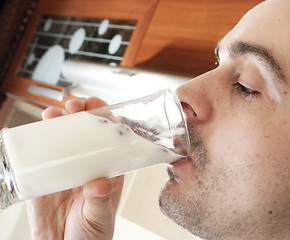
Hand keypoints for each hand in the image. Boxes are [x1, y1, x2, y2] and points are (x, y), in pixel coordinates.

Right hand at [26, 97, 123, 239]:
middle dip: (79, 113)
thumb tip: (100, 183)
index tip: (97, 106)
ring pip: (59, 138)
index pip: (108, 137)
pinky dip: (25, 144)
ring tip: (51, 115)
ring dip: (55, 122)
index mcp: (105, 169)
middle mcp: (84, 164)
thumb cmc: (90, 235)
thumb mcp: (99, 217)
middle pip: (83, 131)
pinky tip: (20, 134)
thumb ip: (100, 200)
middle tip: (73, 106)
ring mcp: (62, 169)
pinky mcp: (41, 179)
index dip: (104, 118)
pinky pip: (33, 158)